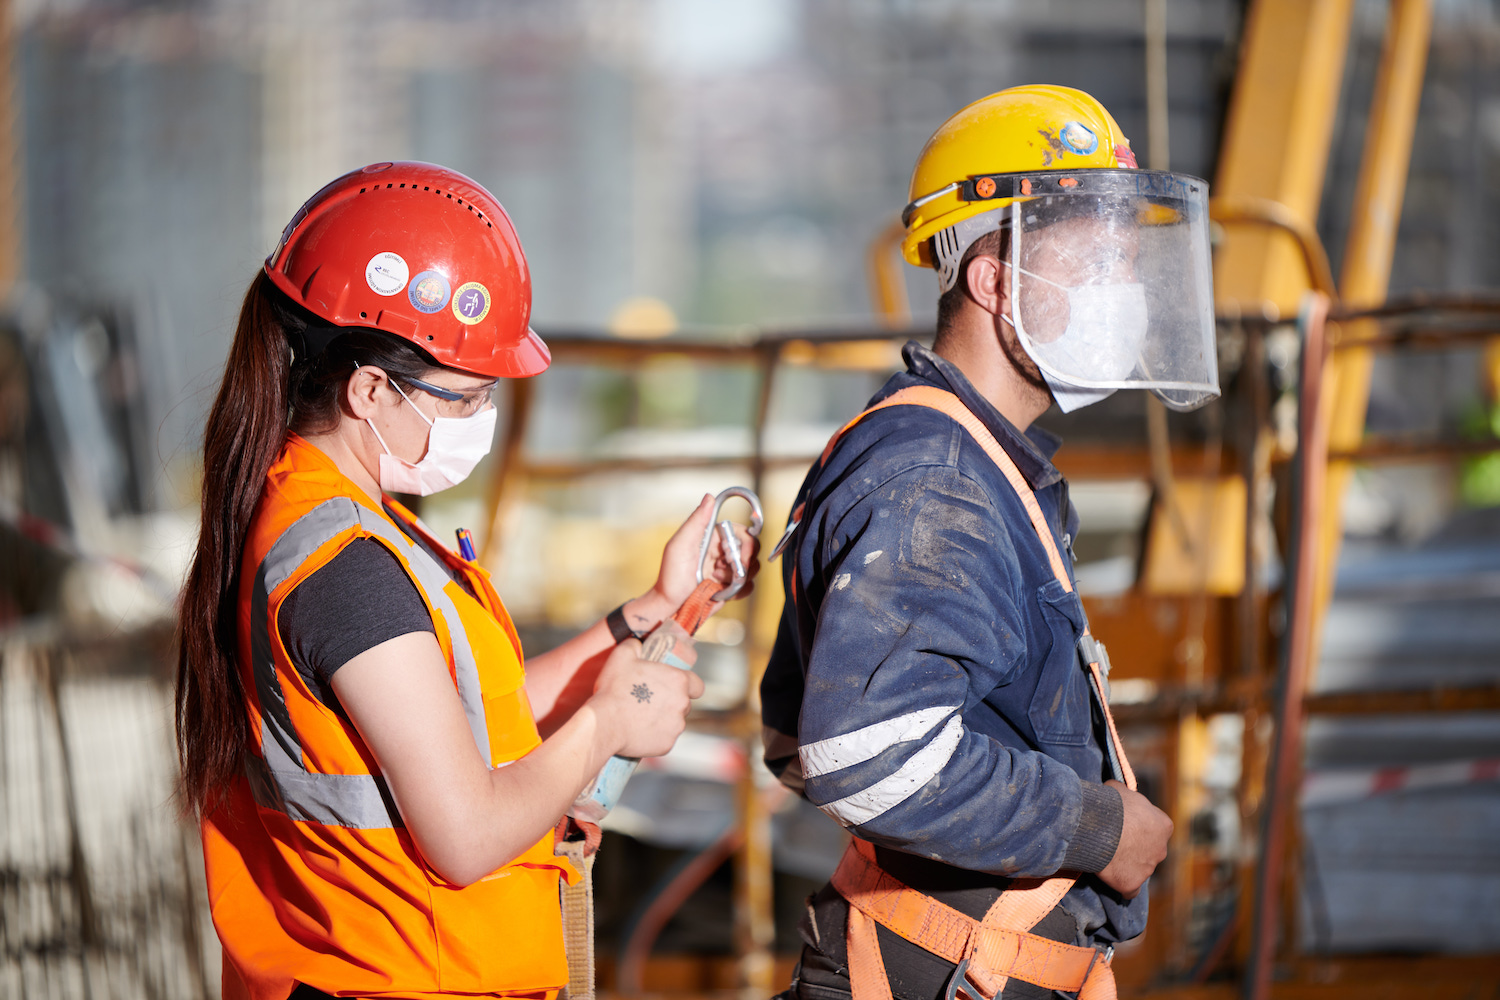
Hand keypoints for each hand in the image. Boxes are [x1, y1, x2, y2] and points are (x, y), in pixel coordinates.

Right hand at [589, 639, 704, 758]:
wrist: (604, 723)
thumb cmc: (614, 688)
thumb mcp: (622, 656)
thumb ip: (635, 646)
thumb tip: (638, 645)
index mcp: (678, 681)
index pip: (697, 685)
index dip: (688, 686)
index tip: (673, 687)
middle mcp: (683, 704)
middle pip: (684, 704)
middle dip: (672, 702)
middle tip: (651, 701)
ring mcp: (676, 727)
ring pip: (675, 722)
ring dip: (664, 720)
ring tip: (641, 717)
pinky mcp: (667, 745)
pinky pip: (665, 739)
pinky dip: (655, 736)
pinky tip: (639, 732)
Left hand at [652, 494, 761, 608]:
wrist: (672, 605)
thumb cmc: (671, 575)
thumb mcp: (680, 544)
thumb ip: (697, 521)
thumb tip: (710, 496)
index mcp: (714, 537)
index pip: (744, 532)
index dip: (745, 543)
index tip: (736, 556)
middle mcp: (724, 551)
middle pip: (753, 549)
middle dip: (743, 562)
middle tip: (722, 571)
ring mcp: (729, 570)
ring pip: (753, 568)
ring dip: (737, 577)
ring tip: (714, 580)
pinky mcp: (732, 587)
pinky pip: (749, 586)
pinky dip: (739, 591)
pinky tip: (720, 591)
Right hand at [1097, 780, 1172, 897]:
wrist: (1100, 827)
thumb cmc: (1112, 804)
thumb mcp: (1119, 789)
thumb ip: (1124, 793)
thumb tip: (1119, 791)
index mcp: (1163, 825)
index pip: (1156, 828)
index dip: (1140, 826)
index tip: (1125, 824)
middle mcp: (1161, 849)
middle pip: (1150, 850)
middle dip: (1136, 847)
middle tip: (1115, 840)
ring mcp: (1148, 869)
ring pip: (1141, 869)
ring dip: (1128, 865)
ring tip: (1107, 856)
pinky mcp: (1133, 884)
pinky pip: (1130, 890)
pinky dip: (1124, 886)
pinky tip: (1113, 880)